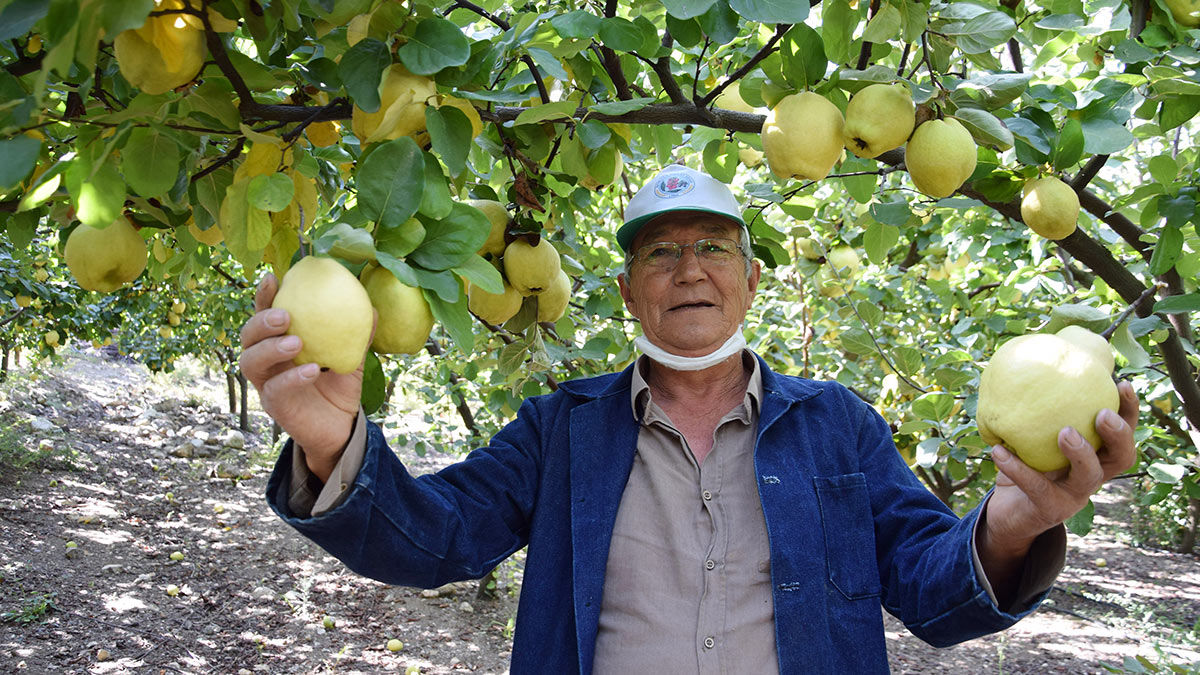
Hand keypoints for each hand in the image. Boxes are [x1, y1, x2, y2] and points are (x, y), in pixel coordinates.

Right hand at [239, 273, 364, 480]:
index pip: (264, 314)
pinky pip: (275, 389)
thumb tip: (371, 307)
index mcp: (280, 341)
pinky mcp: (275, 406)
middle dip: (260, 321)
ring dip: (270, 348)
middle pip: (248, 336)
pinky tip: (311, 370)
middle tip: (285, 315)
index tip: (273, 278)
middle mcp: (267, 360)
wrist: (342, 426)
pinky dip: (291, 377)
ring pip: (250, 362)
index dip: (264, 296)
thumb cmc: (340, 386)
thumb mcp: (351, 357)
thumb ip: (357, 334)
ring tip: (296, 342)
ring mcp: (267, 383)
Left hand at [983, 380, 1138, 553]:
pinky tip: (997, 450)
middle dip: (1117, 434)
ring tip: (1064, 432)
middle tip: (1101, 413)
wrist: (1009, 512)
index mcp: (1095, 455)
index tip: (1121, 384)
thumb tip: (1026, 359)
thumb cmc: (1025, 464)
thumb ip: (1037, 408)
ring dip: (1080, 452)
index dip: (1129, 410)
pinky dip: (1017, 467)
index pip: (1123, 432)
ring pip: (1089, 476)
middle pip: (1122, 457)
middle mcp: (1093, 475)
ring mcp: (1074, 495)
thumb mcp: (1033, 435)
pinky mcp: (1050, 509)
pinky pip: (1036, 486)